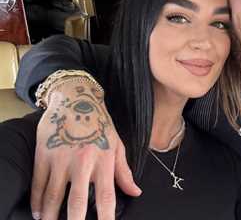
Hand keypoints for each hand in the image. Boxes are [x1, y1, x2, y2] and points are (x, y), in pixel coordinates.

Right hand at [31, 81, 141, 219]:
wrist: (76, 99)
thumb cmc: (100, 124)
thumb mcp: (117, 145)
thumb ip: (124, 171)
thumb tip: (136, 192)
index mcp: (104, 161)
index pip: (107, 196)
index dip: (107, 217)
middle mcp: (83, 162)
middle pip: (78, 202)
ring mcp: (61, 159)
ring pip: (54, 196)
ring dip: (51, 216)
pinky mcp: (43, 154)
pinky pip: (39, 184)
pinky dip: (37, 202)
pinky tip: (39, 213)